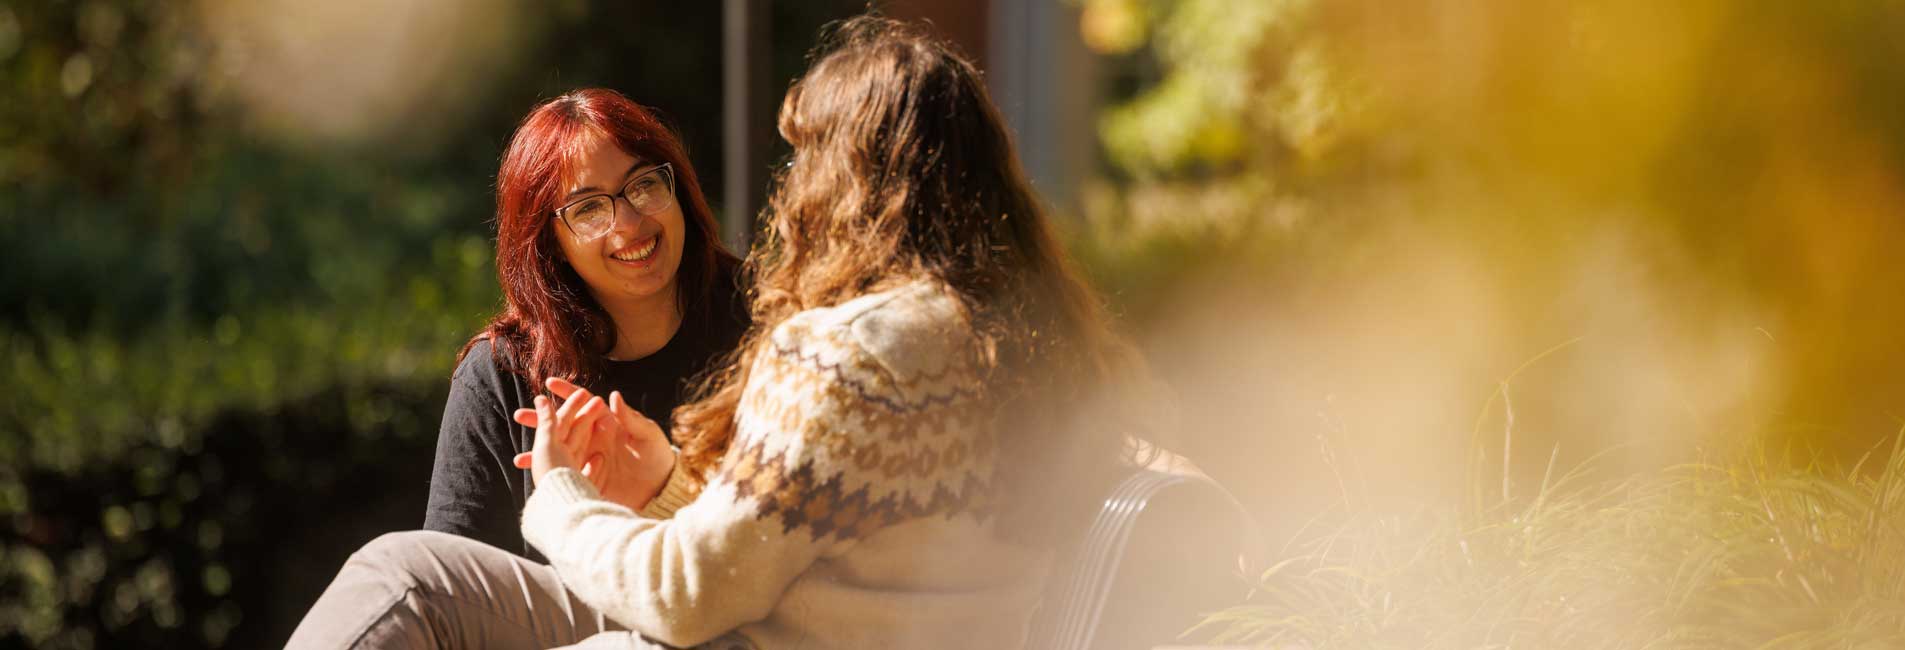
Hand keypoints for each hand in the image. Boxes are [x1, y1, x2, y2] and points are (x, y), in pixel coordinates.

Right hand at [513, 378, 676, 509]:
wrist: (661, 487)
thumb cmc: (658, 457)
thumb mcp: (647, 436)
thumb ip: (630, 418)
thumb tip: (614, 396)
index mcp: (607, 422)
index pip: (583, 403)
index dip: (567, 392)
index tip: (549, 383)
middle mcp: (594, 437)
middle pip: (563, 425)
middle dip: (541, 420)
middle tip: (521, 416)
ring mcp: (589, 456)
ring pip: (558, 449)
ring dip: (539, 451)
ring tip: (520, 456)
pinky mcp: (588, 473)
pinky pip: (564, 470)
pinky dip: (549, 472)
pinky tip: (536, 478)